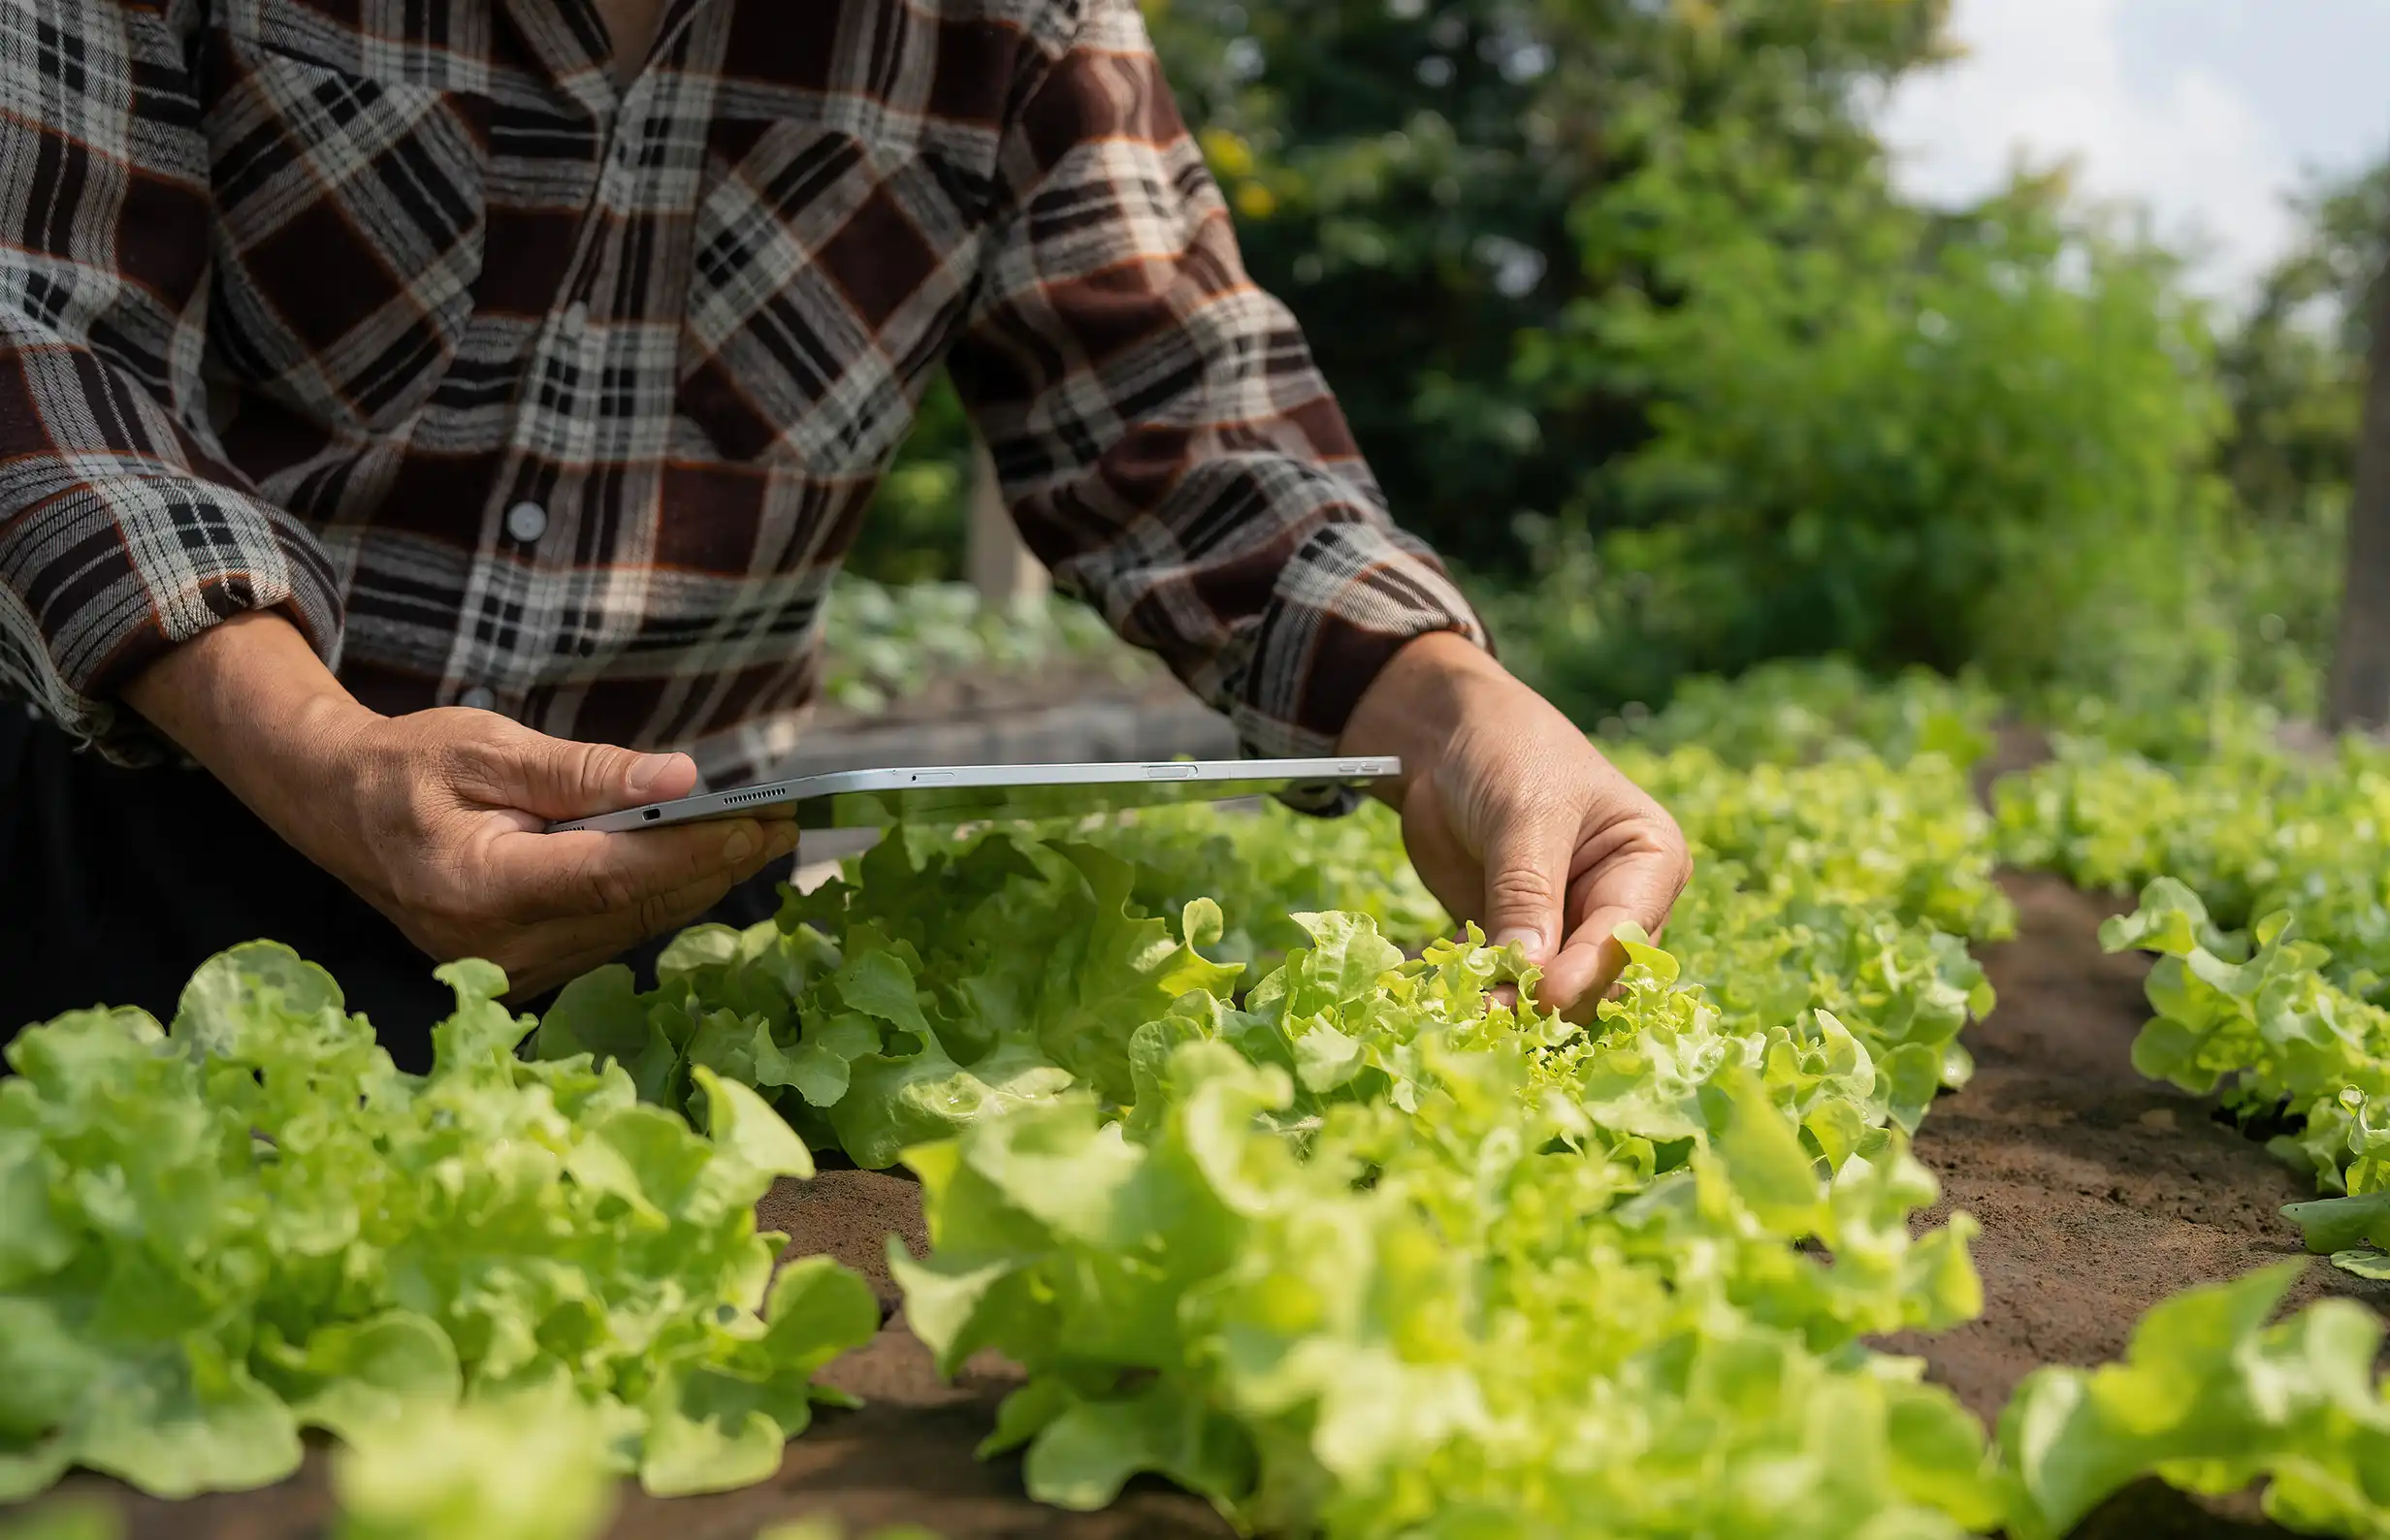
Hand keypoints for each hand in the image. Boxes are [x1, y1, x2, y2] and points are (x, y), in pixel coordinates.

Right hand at [123, 614, 794, 998]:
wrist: (339, 812)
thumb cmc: (410, 768)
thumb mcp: (490, 748)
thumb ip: (584, 771)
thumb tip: (679, 781)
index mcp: (479, 888)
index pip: (614, 874)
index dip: (694, 850)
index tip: (761, 820)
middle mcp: (497, 947)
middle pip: (635, 907)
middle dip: (715, 864)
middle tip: (785, 822)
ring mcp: (512, 969)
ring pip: (633, 926)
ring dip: (699, 882)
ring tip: (762, 834)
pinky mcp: (527, 971)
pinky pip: (613, 933)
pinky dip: (661, 896)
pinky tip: (704, 861)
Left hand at [1338, 632, 1690, 1017]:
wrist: (1446, 738)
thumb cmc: (1509, 752)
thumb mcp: (1524, 814)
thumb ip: (1527, 893)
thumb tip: (1529, 975)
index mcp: (1650, 863)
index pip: (1628, 933)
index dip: (1588, 970)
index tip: (1546, 997)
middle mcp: (1618, 904)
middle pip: (1596, 975)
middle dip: (1548, 998)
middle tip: (1494, 1013)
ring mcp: (1566, 927)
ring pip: (1548, 989)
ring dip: (1508, 1003)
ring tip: (1466, 1011)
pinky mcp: (1516, 939)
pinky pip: (1502, 980)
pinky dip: (1476, 991)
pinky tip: (1445, 998)